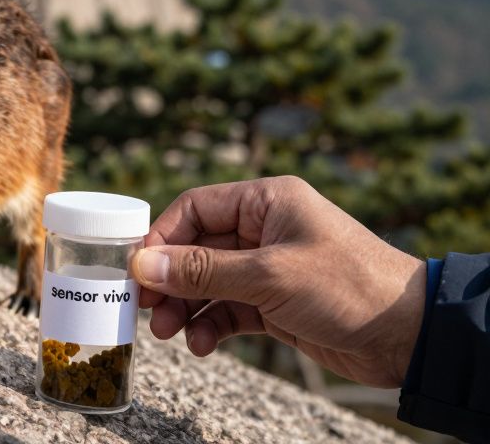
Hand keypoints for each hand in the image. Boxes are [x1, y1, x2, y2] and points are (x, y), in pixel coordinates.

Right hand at [131, 176, 425, 387]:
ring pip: (209, 282)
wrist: (409, 335)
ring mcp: (270, 267)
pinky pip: (229, 308)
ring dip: (187, 307)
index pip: (195, 209)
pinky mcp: (277, 302)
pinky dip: (212, 325)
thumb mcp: (268, 276)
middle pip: (196, 248)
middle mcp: (265, 229)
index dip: (162, 238)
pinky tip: (203, 344)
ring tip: (172, 334)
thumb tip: (142, 266)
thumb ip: (202, 272)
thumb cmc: (347, 287)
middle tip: (148, 311)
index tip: (137, 271)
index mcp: (266, 201)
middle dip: (171, 281)